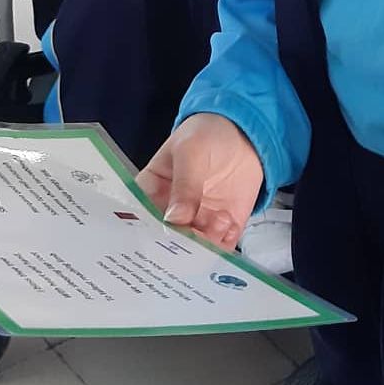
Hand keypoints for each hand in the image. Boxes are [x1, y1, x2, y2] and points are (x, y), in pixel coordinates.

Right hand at [136, 113, 263, 247]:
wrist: (245, 133)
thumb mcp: (191, 150)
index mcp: (152, 191)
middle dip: (175, 246)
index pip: (138, 217)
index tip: (152, 237)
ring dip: (202, 245)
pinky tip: (227, 223)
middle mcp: (171, 213)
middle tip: (188, 237)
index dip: (141, 231)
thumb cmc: (207, 134)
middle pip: (164, 242)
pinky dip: (221, 246)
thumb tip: (175, 218)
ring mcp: (197, 223)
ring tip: (216, 221)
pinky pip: (218, 250)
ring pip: (191, 251)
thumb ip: (185, 183)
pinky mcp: (222, 229)